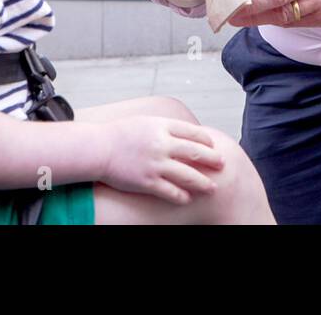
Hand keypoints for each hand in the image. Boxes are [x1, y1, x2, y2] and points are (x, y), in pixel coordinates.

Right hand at [102, 116, 224, 204]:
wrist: (98, 148)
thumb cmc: (119, 134)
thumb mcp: (145, 122)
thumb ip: (164, 127)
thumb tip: (183, 133)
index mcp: (161, 126)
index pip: (192, 132)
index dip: (206, 140)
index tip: (213, 146)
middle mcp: (161, 144)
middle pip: (196, 152)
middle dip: (212, 159)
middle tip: (222, 164)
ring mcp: (155, 164)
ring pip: (188, 175)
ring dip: (203, 182)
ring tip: (212, 187)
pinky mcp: (147, 182)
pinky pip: (170, 192)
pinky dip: (182, 196)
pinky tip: (188, 198)